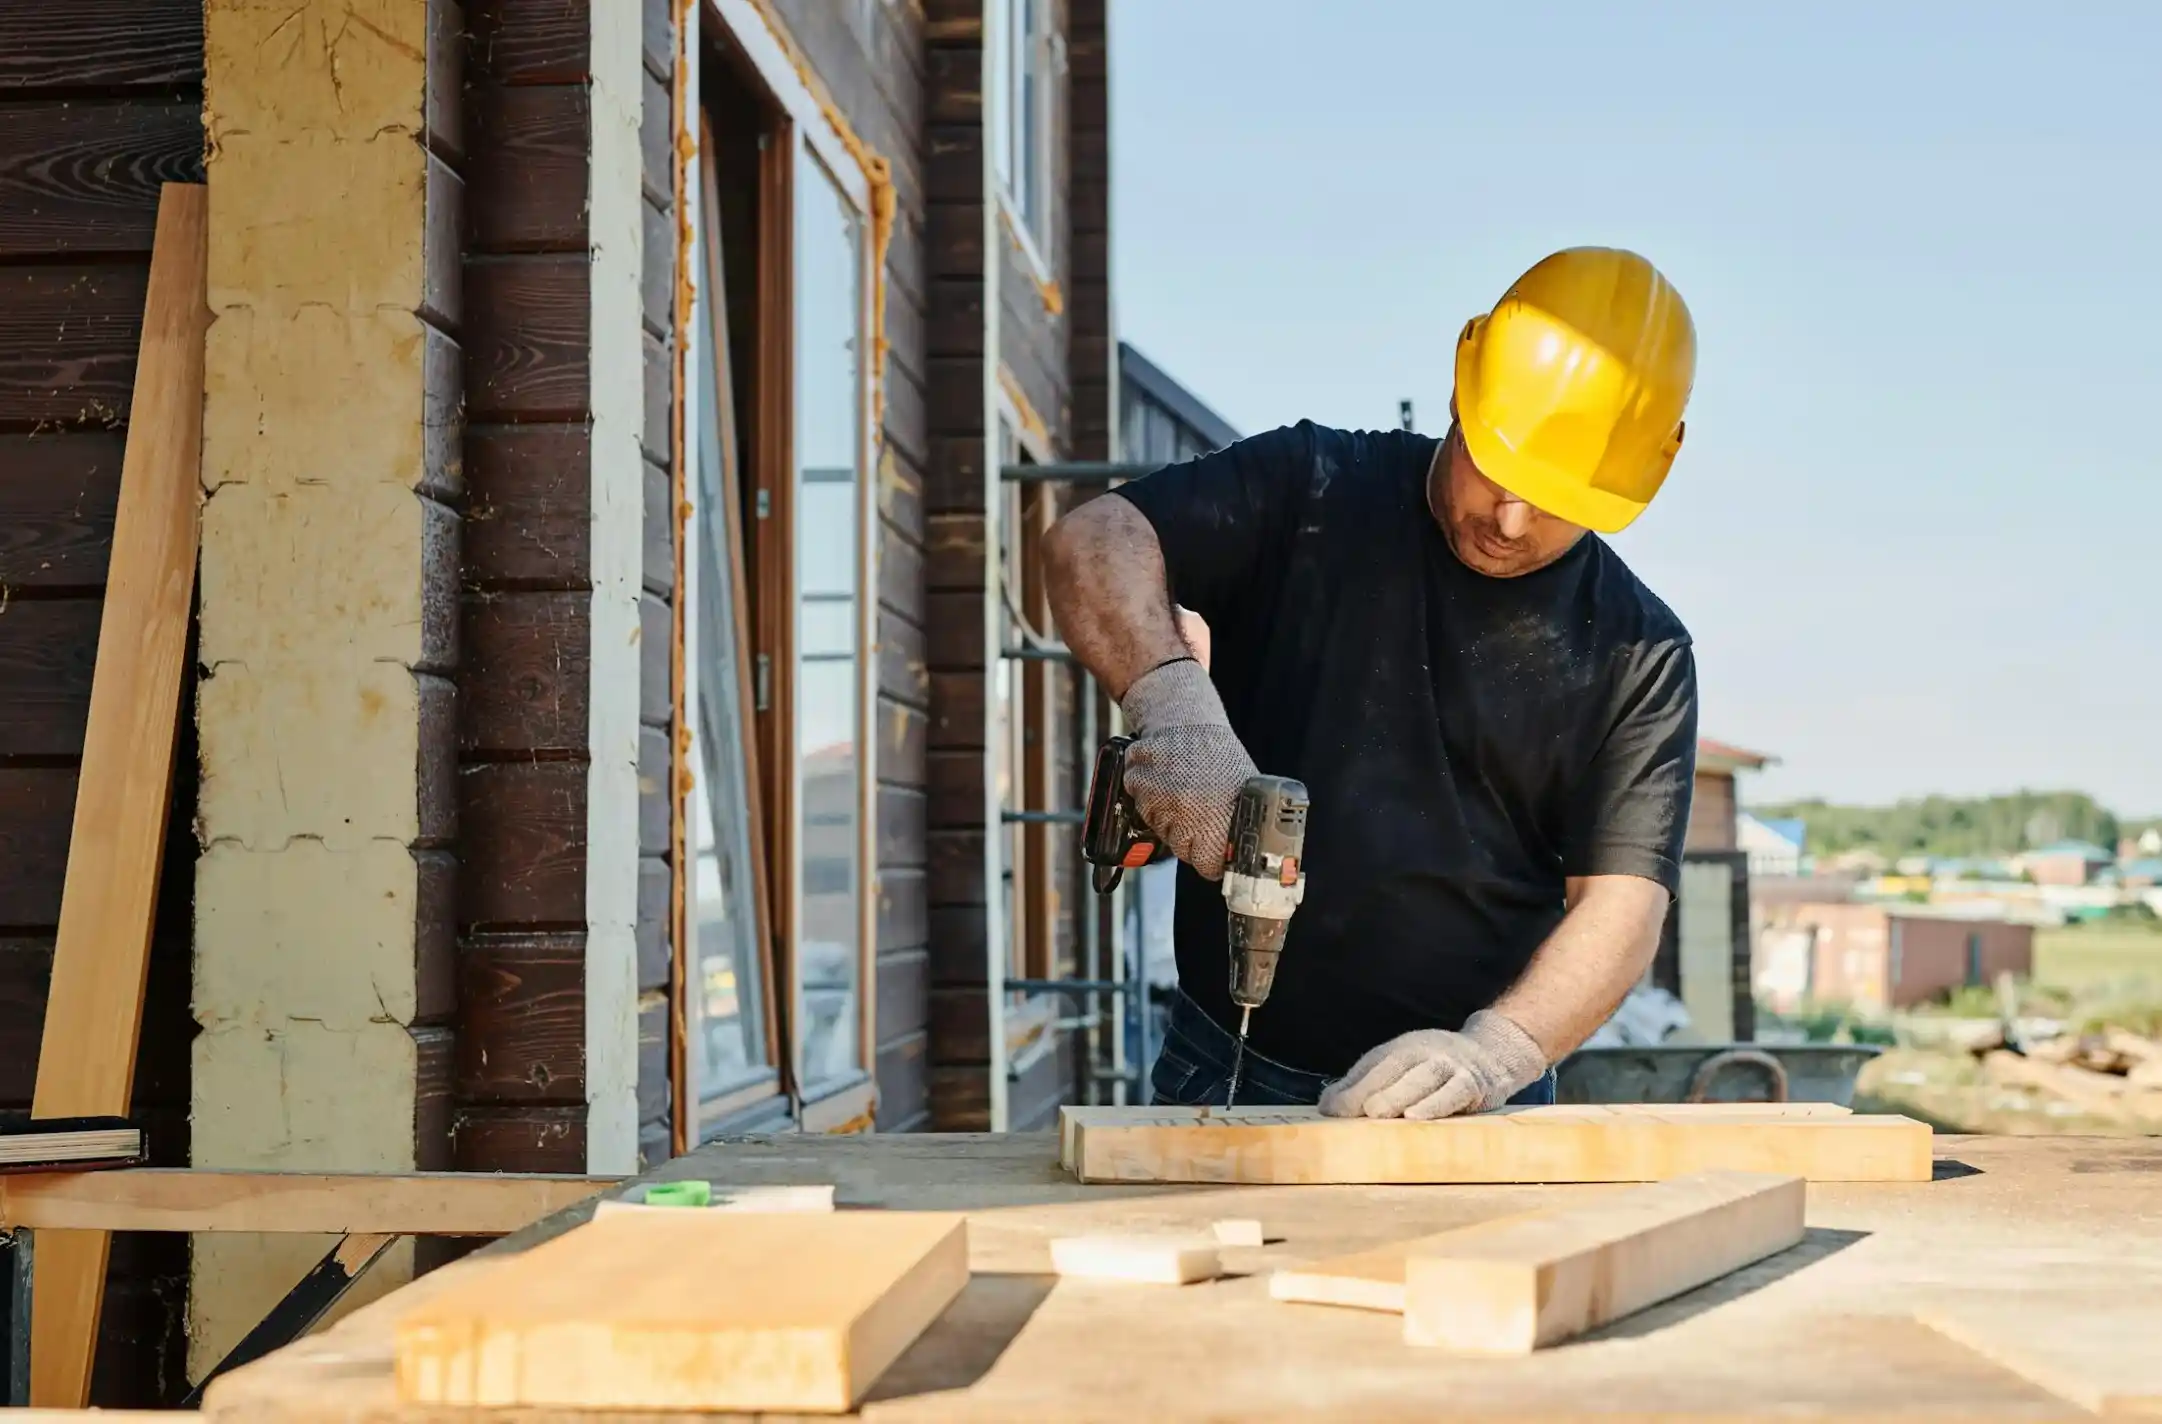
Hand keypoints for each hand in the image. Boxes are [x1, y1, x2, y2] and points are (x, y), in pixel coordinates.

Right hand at [1118, 658, 1256, 880]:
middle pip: (1182, 850)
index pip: (1209, 865)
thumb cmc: (1218, 756)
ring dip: (1167, 815)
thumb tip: (1241, 859)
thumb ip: (1237, 825)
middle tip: (1198, 810)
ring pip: (1159, 829)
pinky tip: (1164, 780)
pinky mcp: (1138, 783)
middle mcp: (1188, 809)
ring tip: (1182, 789)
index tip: (1214, 850)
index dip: (1212, 859)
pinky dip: (1148, 797)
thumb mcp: (1242, 790)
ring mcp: (1161, 797)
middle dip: (1189, 836)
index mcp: (1219, 815)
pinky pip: (1141, 806)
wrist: (1186, 719)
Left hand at [1317, 1011, 1546, 1119]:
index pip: (1373, 1065)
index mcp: (1402, 1049)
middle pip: (1396, 1067)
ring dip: (1400, 1094)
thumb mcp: (1399, 1068)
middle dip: (1371, 1089)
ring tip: (1378, 1113)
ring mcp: (1450, 1065)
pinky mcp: (1473, 1083)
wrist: (1492, 1054)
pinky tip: (1418, 1116)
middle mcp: (1425, 1051)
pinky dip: (1436, 1103)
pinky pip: (1455, 1091)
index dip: (1350, 1087)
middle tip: (1352, 1111)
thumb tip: (1326, 1106)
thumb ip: (1363, 1085)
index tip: (1329, 1110)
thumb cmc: (1435, 1067)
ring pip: (1424, 1076)